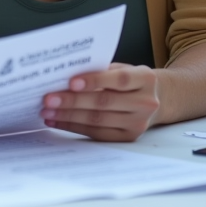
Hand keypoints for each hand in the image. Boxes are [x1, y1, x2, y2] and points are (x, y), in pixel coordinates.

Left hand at [39, 63, 160, 141]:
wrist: (158, 100)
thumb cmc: (131, 80)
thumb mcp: (122, 69)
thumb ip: (100, 70)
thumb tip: (63, 75)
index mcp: (145, 79)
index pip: (119, 79)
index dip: (94, 81)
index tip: (70, 82)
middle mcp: (146, 103)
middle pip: (104, 102)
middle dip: (73, 101)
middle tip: (49, 99)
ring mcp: (138, 123)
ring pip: (98, 120)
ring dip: (68, 116)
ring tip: (47, 111)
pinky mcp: (128, 138)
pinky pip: (97, 134)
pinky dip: (74, 127)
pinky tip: (58, 121)